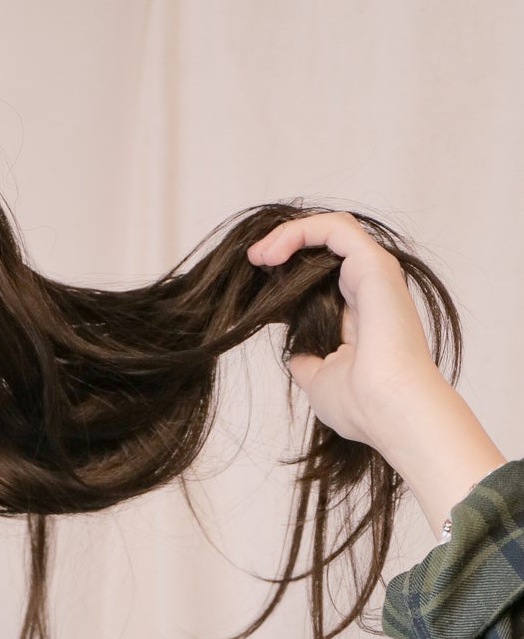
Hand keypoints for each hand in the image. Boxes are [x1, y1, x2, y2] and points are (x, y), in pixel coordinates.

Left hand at [246, 209, 438, 447]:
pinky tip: (271, 253)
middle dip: (285, 246)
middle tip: (251, 261)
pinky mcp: (374, 264)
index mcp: (359, 312)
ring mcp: (374, 273)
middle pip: (325, 248)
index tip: (256, 284)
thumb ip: (308, 360)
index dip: (289, 272)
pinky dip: (300, 231)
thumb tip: (294, 353)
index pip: (323, 275)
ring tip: (257, 255)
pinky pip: (335, 228)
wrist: (388, 411)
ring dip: (289, 234)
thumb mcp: (320, 380)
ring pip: (331, 229)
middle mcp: (370, 288)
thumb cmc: (361, 405)